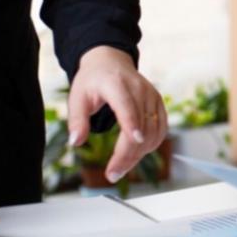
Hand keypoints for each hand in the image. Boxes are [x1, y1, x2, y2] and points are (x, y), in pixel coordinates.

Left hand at [68, 46, 166, 182]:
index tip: (135, 141)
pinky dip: (150, 146)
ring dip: (139, 154)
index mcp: (116, 84)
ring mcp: (152, 97)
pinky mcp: (159, 104)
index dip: (132, 123)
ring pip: (152, 132)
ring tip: (120, 167)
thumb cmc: (93, 81)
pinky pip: (160, 131)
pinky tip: (135, 155)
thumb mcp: (77, 97)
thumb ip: (76, 120)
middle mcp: (139, 89)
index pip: (127, 105)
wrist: (111, 62)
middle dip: (128, 154)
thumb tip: (75, 142)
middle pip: (141, 126)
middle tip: (113, 174)